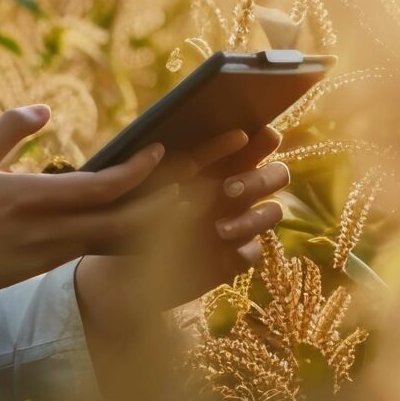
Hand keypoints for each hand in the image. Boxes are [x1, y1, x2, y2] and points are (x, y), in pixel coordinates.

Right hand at [0, 104, 166, 320]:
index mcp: (28, 200)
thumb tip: (45, 107)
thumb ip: (8, 131)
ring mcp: (47, 257)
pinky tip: (136, 227)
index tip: (161, 152)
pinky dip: (121, 240)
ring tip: (177, 204)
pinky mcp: (43, 270)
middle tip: (195, 183)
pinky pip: (93, 253)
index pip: (99, 190)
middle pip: (122, 224)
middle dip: (161, 206)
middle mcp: (46, 233)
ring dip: (148, 226)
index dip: (137, 173)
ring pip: (113, 244)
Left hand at [73, 125, 291, 333]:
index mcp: (219, 164)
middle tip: (228, 189)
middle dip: (259, 179)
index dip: (264, 138)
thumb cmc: (127, 215)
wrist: (123, 265)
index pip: (258, 143)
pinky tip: (220, 251)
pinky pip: (254, 251)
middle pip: (277, 176)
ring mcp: (239, 224)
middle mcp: (237, 192)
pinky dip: (241, 249)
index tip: (251, 136)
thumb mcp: (133, 187)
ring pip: (272, 212)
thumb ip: (146, 168)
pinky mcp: (233, 257)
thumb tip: (156, 150)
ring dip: (252, 217)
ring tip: (218, 228)